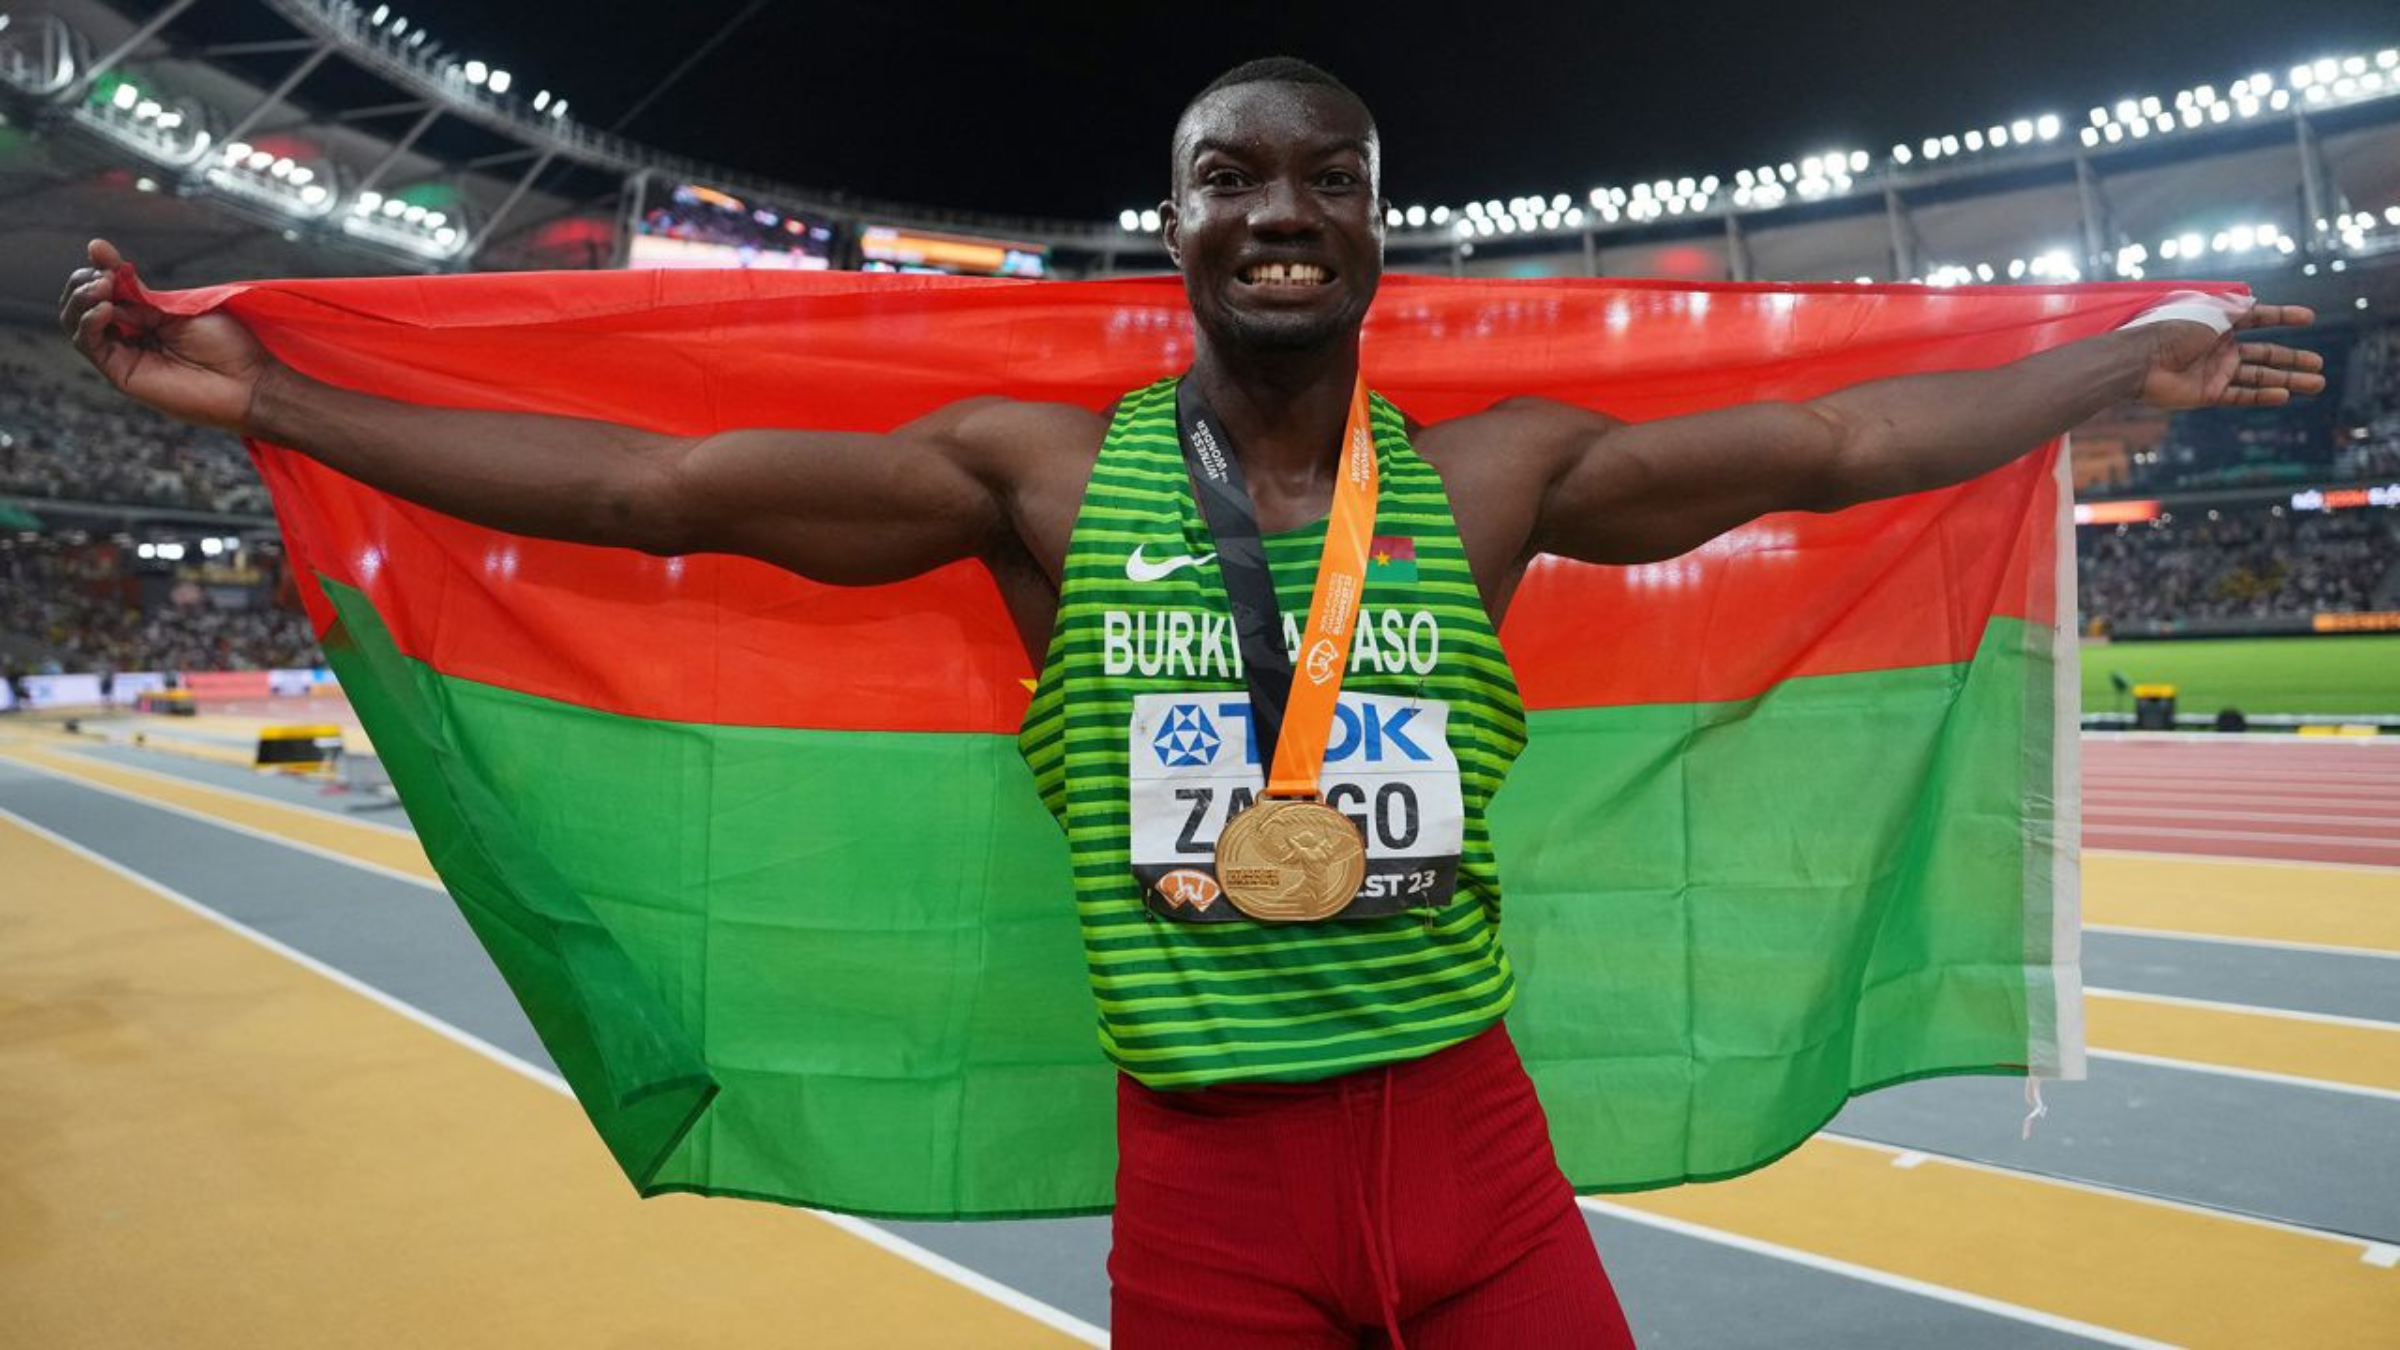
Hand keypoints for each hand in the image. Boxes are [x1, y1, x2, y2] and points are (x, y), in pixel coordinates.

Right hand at [58, 238, 275, 433]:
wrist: (249, 382)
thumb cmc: (227, 345)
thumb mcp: (178, 307)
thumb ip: (138, 289)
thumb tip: (97, 249)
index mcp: (143, 318)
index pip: (102, 291)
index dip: (97, 271)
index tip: (101, 252)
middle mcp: (128, 336)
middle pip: (81, 307)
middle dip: (83, 284)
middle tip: (101, 274)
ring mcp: (123, 356)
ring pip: (77, 325)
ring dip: (82, 301)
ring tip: (103, 287)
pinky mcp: (122, 374)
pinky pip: (90, 345)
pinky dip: (91, 323)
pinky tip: (107, 309)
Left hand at [2135, 302, 2322, 409]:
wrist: (2141, 361)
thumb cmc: (2170, 331)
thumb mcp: (2208, 313)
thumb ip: (2233, 310)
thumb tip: (2255, 302)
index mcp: (2219, 323)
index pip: (2258, 318)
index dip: (2282, 317)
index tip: (2308, 318)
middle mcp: (2220, 348)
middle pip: (2264, 354)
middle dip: (2292, 359)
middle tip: (2319, 364)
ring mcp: (2215, 372)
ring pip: (2259, 377)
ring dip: (2287, 380)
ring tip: (2316, 383)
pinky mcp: (2208, 393)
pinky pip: (2241, 396)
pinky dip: (2262, 396)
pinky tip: (2284, 396)